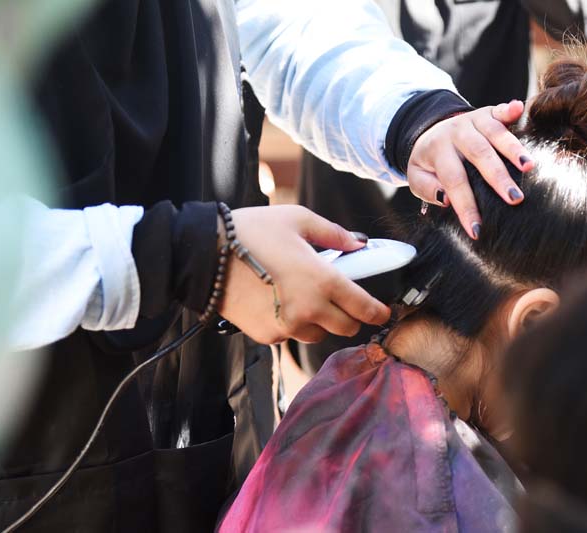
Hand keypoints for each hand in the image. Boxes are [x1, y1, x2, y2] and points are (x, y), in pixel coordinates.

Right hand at [219, 205, 390, 343]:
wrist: (204, 255)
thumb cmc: (251, 232)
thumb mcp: (297, 219)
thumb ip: (333, 233)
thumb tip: (357, 244)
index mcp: (323, 281)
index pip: (365, 308)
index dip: (378, 312)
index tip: (382, 311)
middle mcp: (309, 309)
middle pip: (346, 328)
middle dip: (349, 316)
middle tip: (340, 299)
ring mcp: (287, 327)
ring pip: (318, 334)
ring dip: (319, 321)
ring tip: (302, 296)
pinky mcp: (267, 336)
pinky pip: (290, 336)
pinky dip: (291, 323)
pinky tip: (277, 301)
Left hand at [407, 100, 534, 238]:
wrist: (430, 130)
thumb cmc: (428, 162)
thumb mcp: (417, 176)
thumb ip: (427, 188)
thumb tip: (446, 199)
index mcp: (437, 151)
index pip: (454, 181)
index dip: (466, 206)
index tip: (477, 230)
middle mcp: (456, 133)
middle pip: (479, 155)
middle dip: (498, 178)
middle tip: (515, 199)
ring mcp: (473, 120)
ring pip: (494, 133)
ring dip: (513, 149)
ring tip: (528, 167)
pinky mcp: (488, 112)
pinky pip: (500, 110)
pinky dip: (510, 109)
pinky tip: (519, 108)